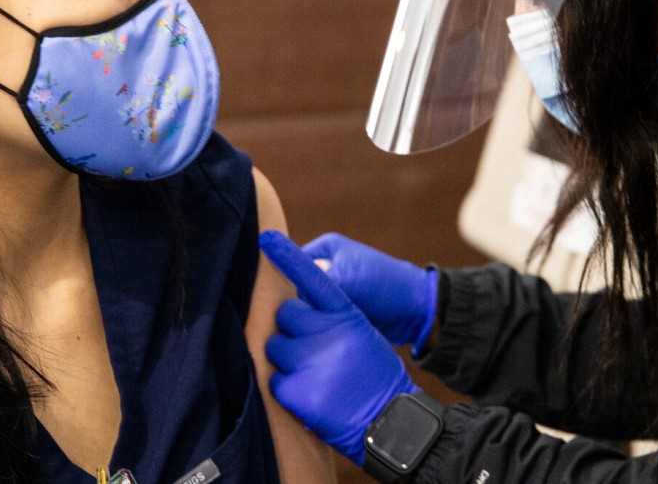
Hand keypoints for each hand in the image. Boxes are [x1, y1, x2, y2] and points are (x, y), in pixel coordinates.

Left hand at [259, 230, 419, 464]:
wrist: (392, 420)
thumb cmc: (375, 376)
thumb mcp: (362, 334)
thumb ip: (331, 318)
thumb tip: (295, 308)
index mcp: (346, 314)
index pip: (314, 278)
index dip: (288, 257)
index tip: (265, 237)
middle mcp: (327, 331)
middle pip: (285, 315)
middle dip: (292, 331)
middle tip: (312, 351)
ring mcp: (310, 360)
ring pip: (275, 348)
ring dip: (288, 361)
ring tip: (316, 377)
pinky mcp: (297, 390)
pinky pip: (274, 381)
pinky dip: (288, 391)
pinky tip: (312, 398)